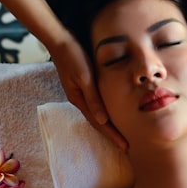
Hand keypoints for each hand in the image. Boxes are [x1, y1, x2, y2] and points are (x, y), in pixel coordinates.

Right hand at [49, 36, 127, 150]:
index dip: (112, 135)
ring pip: (97, 114)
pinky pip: (96, 104)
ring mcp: (80, 93)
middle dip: (111, 135)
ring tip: (121, 134)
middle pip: (98, 122)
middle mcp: (79, 99)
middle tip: (127, 147)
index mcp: (80, 99)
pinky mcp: (83, 85)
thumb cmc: (73, 56)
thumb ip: (93, 98)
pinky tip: (110, 114)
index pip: (99, 123)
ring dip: (108, 125)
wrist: (60, 40)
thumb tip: (102, 121)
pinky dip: (105, 112)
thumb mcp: (84, 77)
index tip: (125, 147)